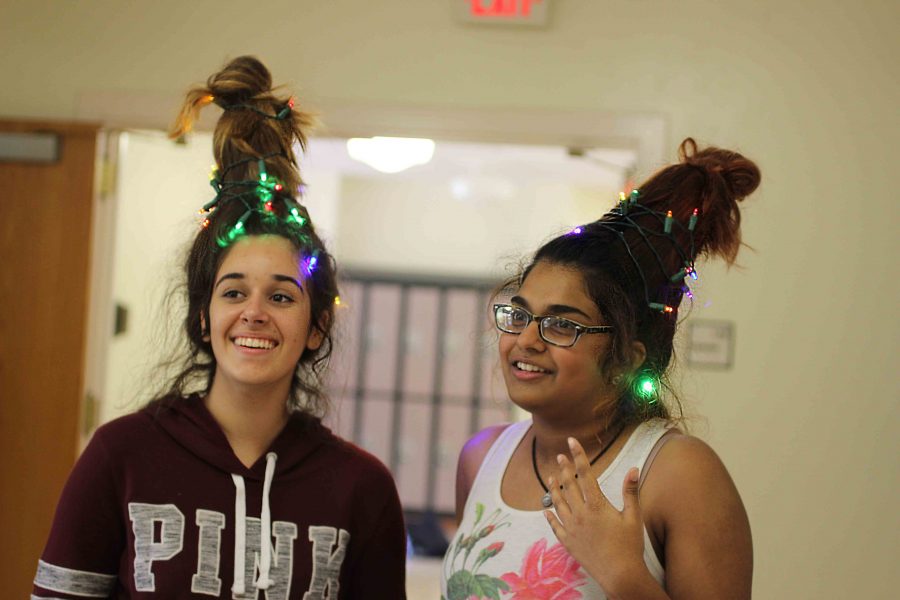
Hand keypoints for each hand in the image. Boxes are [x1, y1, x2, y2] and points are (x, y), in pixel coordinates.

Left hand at [544, 437, 649, 593]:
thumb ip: (630, 491)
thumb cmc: (629, 546)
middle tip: (559, 457)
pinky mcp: (568, 542)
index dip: (578, 456)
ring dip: (554, 488)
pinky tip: (546, 509)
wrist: (619, 575)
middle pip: (569, 486)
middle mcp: (580, 514)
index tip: (571, 442)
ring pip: (558, 503)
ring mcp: (572, 528)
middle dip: (564, 469)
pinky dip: (550, 515)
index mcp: (596, 505)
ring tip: (550, 477)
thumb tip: (633, 469)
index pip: (585, 474)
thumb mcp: (634, 517)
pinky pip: (554, 525)